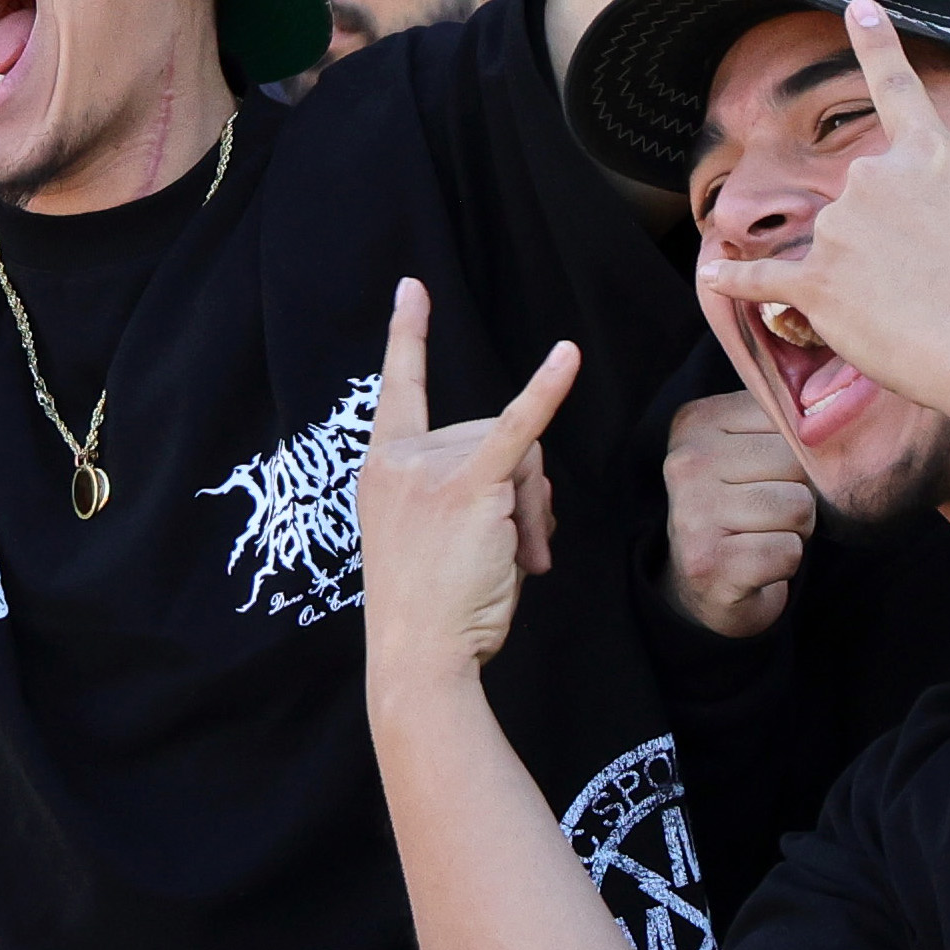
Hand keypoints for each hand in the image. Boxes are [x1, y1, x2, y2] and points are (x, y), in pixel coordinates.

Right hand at [355, 279, 575, 690]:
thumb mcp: (433, 537)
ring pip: (522, 458)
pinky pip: (518, 430)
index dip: (408, 338)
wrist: (418, 658)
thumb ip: (470, 491)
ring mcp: (432, 470)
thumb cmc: (431, 611)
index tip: (412, 291)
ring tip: (519, 566)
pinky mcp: (470, 487)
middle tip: (514, 559)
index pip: (400, 391)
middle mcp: (401, 460)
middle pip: (493, 437)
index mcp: (382, 469)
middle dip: (521, 497)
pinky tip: (567, 356)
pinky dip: (547, 391)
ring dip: (536, 515)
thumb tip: (534, 491)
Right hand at [656, 385, 814, 641]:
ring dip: (795, 531)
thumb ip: (780, 421)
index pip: (787, 418)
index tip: (768, 474)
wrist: (703, 589)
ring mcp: (693, 513)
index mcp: (696, 421)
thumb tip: (843, 405)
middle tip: (767, 513)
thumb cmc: (740, 510)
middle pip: (796, 462)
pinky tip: (758, 565)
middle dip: (798, 493)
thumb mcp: (748, 450)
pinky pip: (789, 551)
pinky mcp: (710, 563)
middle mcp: (687, 462)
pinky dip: (785, 564)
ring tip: (763, 536)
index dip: (797, 453)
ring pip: (799, 506)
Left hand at [715, 2, 949, 453]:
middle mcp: (873, 177)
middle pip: (858, 205)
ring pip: (828, 250)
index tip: (857, 7)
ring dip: (856, 281)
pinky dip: (736, 281)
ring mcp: (837, 226)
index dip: (876, 43)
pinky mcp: (813, 279)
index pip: (897, 87)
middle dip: (884, 245)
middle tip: (931, 286)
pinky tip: (717, 278)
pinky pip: (759, 279)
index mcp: (929, 155)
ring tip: (906, 315)